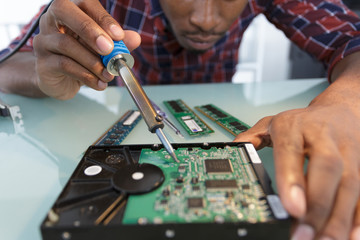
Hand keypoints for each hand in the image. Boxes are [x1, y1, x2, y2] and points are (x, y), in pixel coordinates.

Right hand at [33, 0, 140, 99]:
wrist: (61, 81)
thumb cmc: (82, 57)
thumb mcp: (103, 49)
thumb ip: (119, 43)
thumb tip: (135, 38)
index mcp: (70, 10)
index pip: (84, 3)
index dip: (102, 17)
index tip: (119, 35)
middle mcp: (51, 20)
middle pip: (64, 11)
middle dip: (90, 30)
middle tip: (109, 49)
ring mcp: (44, 40)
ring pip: (65, 43)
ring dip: (92, 61)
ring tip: (108, 74)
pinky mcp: (42, 63)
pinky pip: (64, 65)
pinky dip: (86, 76)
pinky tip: (99, 83)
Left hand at [234, 78, 359, 239]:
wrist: (341, 110)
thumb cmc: (303, 121)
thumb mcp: (273, 123)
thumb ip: (252, 139)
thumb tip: (230, 153)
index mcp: (294, 126)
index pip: (291, 151)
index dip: (292, 178)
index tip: (291, 208)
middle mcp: (323, 138)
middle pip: (327, 168)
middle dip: (318, 204)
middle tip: (304, 233)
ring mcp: (347, 152)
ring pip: (350, 184)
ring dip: (338, 217)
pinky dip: (357, 217)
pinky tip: (350, 237)